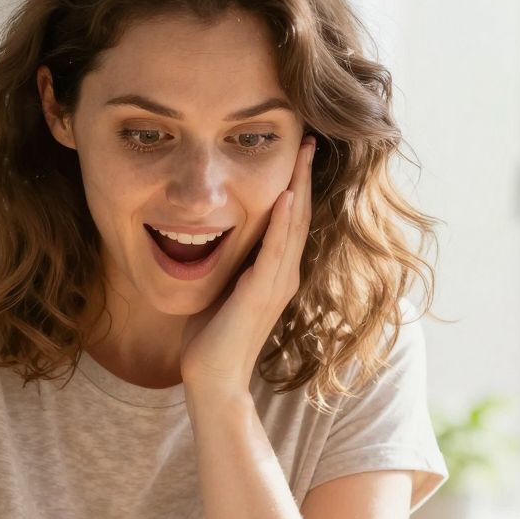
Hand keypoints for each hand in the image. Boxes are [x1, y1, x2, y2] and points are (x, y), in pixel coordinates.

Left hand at [181, 136, 315, 401]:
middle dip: (303, 174)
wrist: (212, 381)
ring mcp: (276, 284)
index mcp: (275, 272)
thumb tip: (209, 237)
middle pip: (300, 214)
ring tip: (304, 152)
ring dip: (299, 186)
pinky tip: (286, 194)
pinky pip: (275, 250)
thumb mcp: (221, 289)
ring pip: (293, 225)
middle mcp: (283, 275)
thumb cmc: (210, 340)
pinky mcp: (261, 294)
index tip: (296, 150)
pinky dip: (282, 221)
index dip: (295, 183)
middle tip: (310, 136)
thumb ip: (227, 264)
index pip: (290, 219)